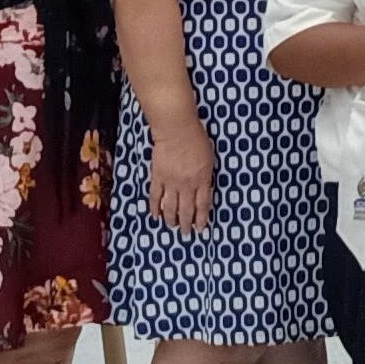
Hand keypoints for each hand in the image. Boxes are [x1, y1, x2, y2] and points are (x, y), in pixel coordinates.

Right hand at [148, 114, 215, 233]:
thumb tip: (204, 189)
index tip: (200, 228)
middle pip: (187, 210)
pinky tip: (155, 216)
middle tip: (186, 233)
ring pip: (171, 207)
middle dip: (186, 224)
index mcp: (202, 180)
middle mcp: (187, 185)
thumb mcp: (209, 159)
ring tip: (172, 226)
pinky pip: (156, 196)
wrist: (177, 130)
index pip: (203, 205)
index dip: (201, 219)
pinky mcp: (158, 177)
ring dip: (171, 219)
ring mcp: (171, 182)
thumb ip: (206, 176)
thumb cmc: (197, 140)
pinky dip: (155, 208)